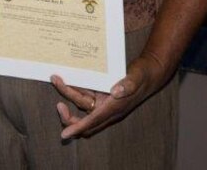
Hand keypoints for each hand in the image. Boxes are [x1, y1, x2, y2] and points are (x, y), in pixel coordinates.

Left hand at [52, 53, 167, 139]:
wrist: (150, 72)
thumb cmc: (143, 75)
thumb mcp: (137, 76)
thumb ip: (128, 84)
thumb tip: (115, 91)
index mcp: (115, 109)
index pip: (94, 121)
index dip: (78, 128)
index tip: (64, 134)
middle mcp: (108, 109)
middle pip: (85, 121)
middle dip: (68, 117)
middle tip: (58, 105)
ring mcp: (105, 103)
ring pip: (82, 105)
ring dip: (68, 94)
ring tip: (56, 78)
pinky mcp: (102, 95)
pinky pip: (85, 95)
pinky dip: (75, 89)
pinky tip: (66, 77)